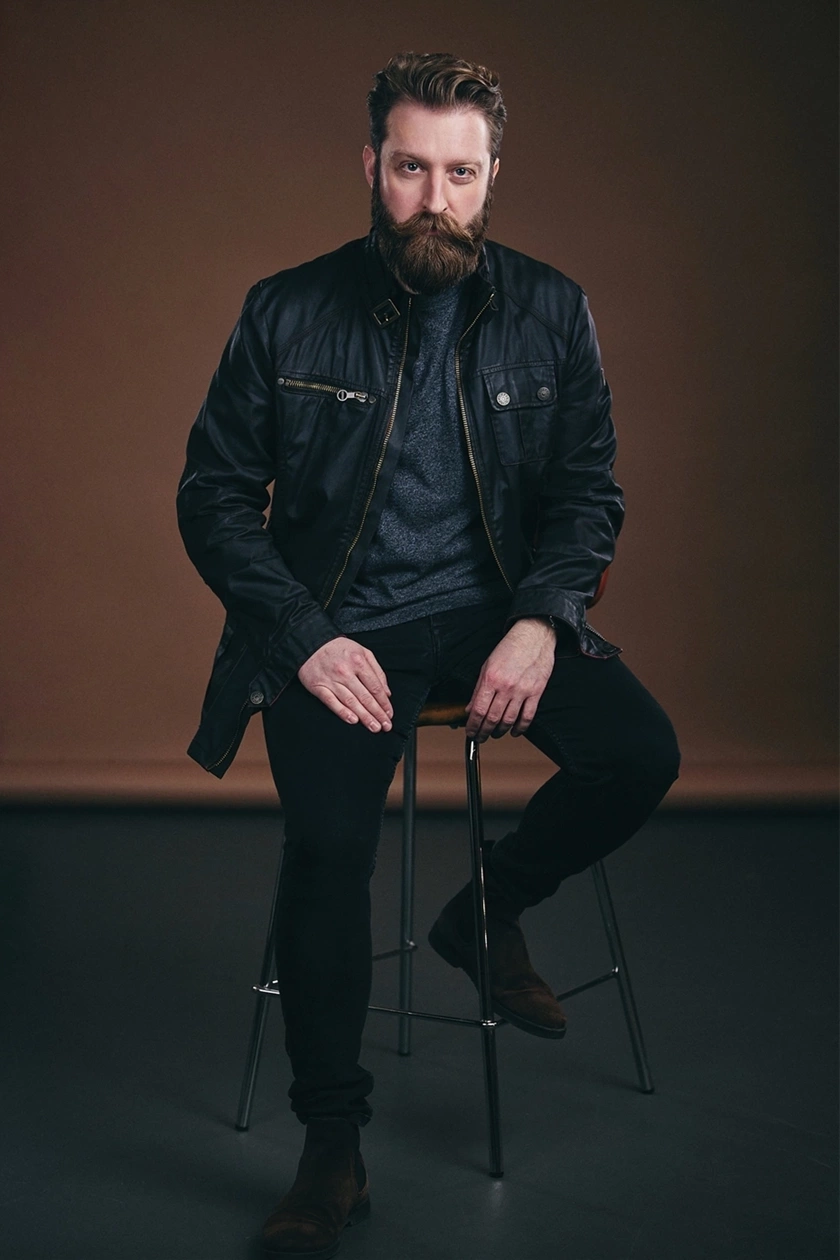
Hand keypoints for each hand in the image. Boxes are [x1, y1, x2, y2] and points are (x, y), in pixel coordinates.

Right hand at [298, 637, 392, 732]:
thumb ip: (377, 671)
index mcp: (358, 662)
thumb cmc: (339, 648)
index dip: (384, 703)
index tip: (389, 714)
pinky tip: (353, 720)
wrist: (310, 644)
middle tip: (386, 726)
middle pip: (365, 697)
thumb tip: (387, 692)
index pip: (375, 687)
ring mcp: (331, 680)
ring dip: (364, 716)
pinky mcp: (318, 687)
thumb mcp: (363, 652)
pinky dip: (343, 712)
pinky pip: (332, 702)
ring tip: (374, 726)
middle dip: (377, 713)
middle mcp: (345, 672)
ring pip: (351, 702)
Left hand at [465, 618, 555, 742]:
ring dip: (500, 732)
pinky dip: (520, 728)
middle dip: (483, 732)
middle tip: (480, 737)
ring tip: (495, 734)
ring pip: (509, 721)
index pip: (478, 710)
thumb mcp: (487, 665)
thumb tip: (470, 708)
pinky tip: (514, 731)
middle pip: (492, 719)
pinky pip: (527, 716)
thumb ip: (478, 688)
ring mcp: (522, 691)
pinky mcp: (536, 692)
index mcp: (491, 679)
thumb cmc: (510, 648)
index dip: (472, 725)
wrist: (533, 636)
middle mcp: (506, 687)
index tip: (470, 731)